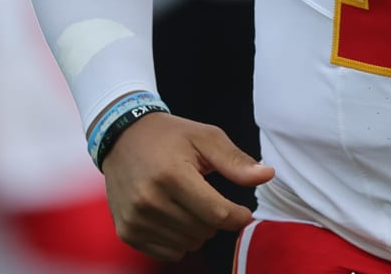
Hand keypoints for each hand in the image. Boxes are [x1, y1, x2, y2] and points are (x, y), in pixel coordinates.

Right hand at [102, 111, 274, 259]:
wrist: (122, 138)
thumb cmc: (170, 136)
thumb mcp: (205, 137)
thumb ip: (236, 161)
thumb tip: (268, 175)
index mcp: (172, 175)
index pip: (217, 214)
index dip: (239, 216)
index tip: (244, 211)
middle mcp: (150, 200)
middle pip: (204, 231)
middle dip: (215, 218)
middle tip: (205, 195)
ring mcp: (136, 218)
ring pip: (188, 244)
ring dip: (197, 229)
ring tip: (187, 203)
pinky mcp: (127, 232)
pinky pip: (169, 253)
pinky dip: (178, 240)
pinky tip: (173, 216)